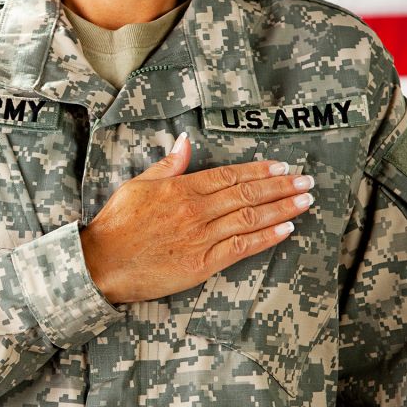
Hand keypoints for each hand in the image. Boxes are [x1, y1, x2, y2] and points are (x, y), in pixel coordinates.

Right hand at [79, 132, 314, 303]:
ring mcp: (200, 238)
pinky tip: (286, 229)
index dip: (259, 170)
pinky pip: (241, 248)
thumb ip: (167, 165)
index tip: (282, 166)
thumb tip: (186, 142)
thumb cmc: (115, 225)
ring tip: (305, 200)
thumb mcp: (137, 185)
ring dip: (282, 208)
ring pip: (250, 218)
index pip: (229, 175)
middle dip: (281, 186)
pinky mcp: (201, 265)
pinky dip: (266, 238)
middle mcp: (195, 210)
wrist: (99, 264)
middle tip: (306, 180)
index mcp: (181, 189)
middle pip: (247, 194)